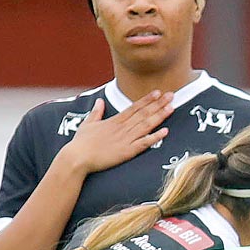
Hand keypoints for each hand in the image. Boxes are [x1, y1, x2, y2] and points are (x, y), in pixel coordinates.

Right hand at [56, 94, 173, 175]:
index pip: (134, 107)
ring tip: (172, 107)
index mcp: (114, 121)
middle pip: (144, 113)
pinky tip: (166, 131)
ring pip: (146, 125)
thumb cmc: (81, 143)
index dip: (147, 100)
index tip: (158, 92)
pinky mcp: (127, 151)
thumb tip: (99, 101)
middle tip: (172, 94)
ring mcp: (126, 139)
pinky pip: (144, 143)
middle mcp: (122, 128)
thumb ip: (96, 112)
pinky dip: (155, 137)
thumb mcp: (87, 123)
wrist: (77, 157)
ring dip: (160, 116)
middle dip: (159, 104)